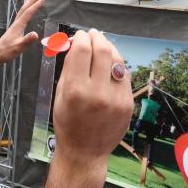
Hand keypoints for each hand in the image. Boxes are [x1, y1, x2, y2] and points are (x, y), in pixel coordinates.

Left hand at [0, 0, 44, 78]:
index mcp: (18, 26)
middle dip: (31, 1)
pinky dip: (24, 11)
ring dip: (27, 4)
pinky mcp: (13, 30)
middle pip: (24, 9)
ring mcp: (14, 26)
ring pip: (21, 12)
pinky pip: (20, 17)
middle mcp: (16, 24)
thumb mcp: (18, 47)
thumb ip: (27, 40)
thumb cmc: (7, 51)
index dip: (35, 5)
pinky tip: (25, 13)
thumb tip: (36, 34)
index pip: (28, 13)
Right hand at [45, 30, 133, 187]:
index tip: (79, 35)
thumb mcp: (59, 95)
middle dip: (97, 38)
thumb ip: (68, 68)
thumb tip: (75, 43)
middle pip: (102, 51)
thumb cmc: (67, 123)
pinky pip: (124, 76)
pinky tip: (111, 63)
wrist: (85, 152)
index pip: (82, 50)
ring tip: (103, 44)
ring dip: (109, 48)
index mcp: (75, 90)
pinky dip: (117, 65)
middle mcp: (97, 93)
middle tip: (93, 35)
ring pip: (117, 60)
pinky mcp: (127, 103)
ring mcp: (116, 99)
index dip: (80, 38)